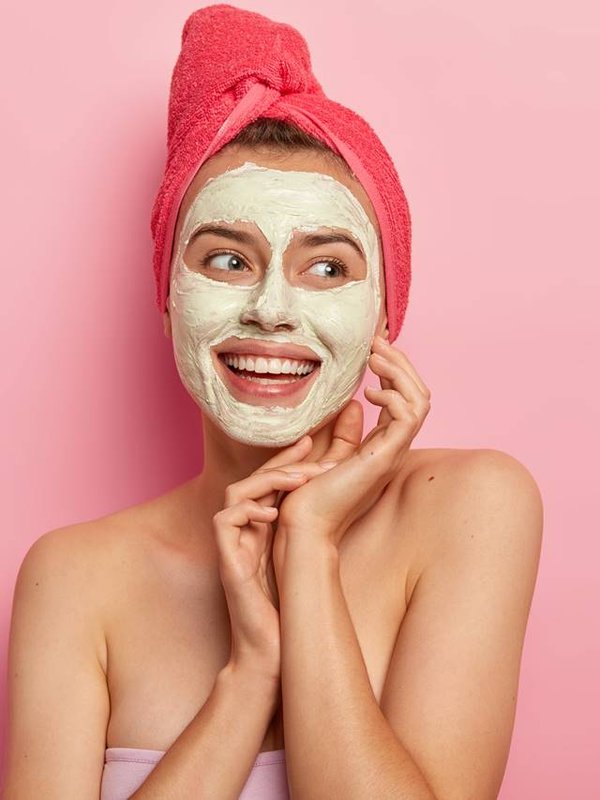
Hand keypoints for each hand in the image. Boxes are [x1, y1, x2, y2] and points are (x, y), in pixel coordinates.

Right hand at [213, 436, 335, 678]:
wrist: (271, 651)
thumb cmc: (290, 609)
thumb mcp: (306, 559)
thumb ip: (313, 530)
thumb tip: (342, 502)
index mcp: (262, 529)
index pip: (269, 482)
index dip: (287, 458)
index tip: (313, 439)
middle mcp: (244, 532)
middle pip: (252, 480)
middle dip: (280, 461)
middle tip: (310, 449)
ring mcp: (233, 546)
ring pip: (235, 493)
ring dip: (267, 480)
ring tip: (297, 480)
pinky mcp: (225, 560)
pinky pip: (224, 520)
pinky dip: (248, 510)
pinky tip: (274, 513)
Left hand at [273, 337, 431, 556]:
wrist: (303, 526)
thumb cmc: (310, 494)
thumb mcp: (331, 454)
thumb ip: (345, 431)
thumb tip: (353, 404)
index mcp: (383, 446)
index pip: (406, 400)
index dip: (395, 370)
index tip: (373, 349)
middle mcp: (394, 448)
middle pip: (420, 395)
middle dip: (401, 363)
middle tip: (377, 342)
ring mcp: (392, 453)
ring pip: (420, 401)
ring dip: (400, 371)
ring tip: (374, 357)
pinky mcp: (384, 457)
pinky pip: (408, 417)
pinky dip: (393, 395)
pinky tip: (368, 391)